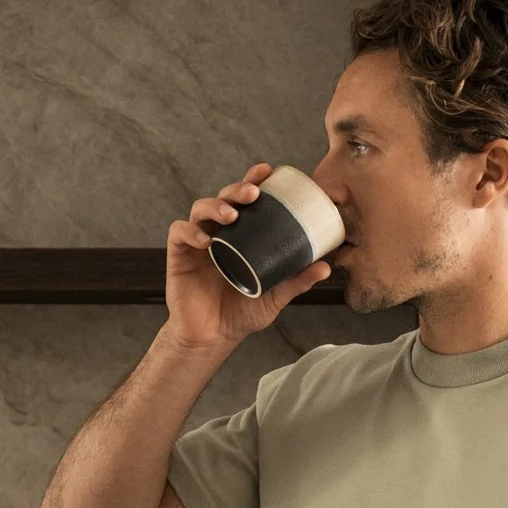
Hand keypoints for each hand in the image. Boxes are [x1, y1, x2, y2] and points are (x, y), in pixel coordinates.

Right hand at [164, 163, 331, 348]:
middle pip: (223, 198)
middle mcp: (218, 232)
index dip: (253, 180)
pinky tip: (206, 241)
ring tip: (232, 216)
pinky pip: (180, 233)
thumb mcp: (275, 296)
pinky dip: (191, 231)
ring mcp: (197, 242)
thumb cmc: (242, 313)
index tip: (267, 172)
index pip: (244, 200)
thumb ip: (297, 281)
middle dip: (237, 188)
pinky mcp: (179, 255)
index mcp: (240, 235)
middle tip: (253, 194)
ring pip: (200, 209)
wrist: (214, 336)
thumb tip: (327, 266)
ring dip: (216, 206)